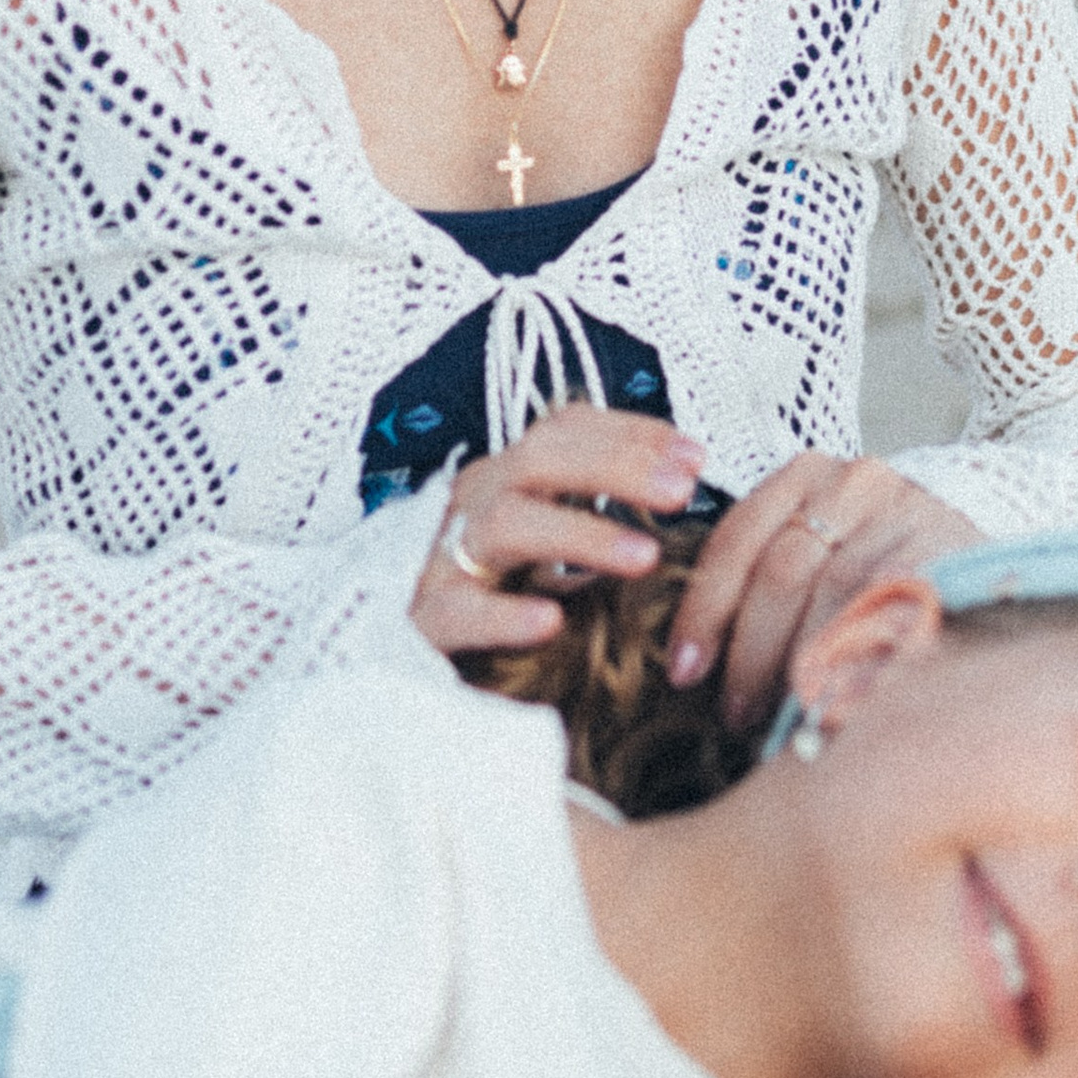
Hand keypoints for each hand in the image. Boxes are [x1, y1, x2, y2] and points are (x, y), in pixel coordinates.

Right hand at [408, 403, 705, 660]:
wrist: (380, 647)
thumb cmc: (476, 591)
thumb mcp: (536, 541)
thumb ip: (588, 513)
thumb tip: (676, 489)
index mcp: (504, 479)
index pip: (563, 429)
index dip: (630, 432)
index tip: (696, 456)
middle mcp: (472, 504)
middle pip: (539, 460)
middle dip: (615, 468)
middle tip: (681, 493)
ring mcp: (442, 559)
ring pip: (505, 525)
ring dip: (579, 534)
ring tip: (642, 558)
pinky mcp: (420, 620)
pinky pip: (458, 611)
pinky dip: (503, 614)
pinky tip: (549, 622)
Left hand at [668, 455, 979, 733]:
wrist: (980, 551)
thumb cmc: (875, 564)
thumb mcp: (817, 549)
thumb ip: (766, 584)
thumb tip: (696, 661)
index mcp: (803, 476)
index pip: (735, 540)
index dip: (703, 611)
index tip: (685, 671)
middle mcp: (853, 481)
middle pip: (780, 573)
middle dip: (750, 653)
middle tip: (736, 712)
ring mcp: (904, 512)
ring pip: (832, 598)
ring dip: (803, 666)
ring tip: (783, 718)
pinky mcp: (946, 551)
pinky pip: (888, 613)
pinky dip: (856, 663)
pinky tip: (838, 701)